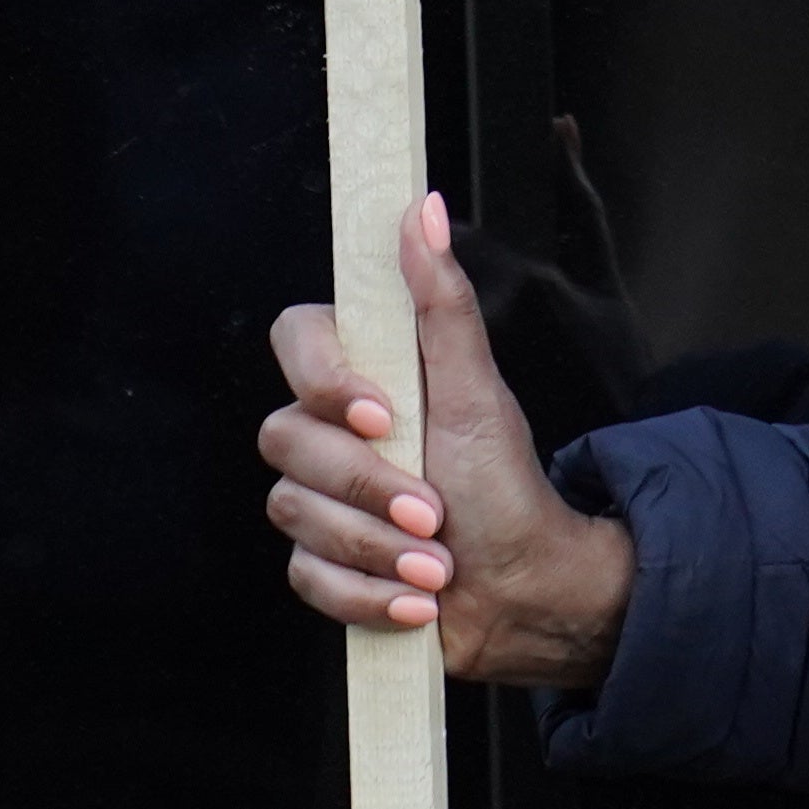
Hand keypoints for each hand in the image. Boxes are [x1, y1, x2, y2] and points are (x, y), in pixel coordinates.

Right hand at [264, 192, 633, 688]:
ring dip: (377, 546)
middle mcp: (332, 430)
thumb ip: (443, 303)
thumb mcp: (477, 391)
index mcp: (366, 374)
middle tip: (435, 513)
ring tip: (438, 561)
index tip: (382, 416)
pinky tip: (416, 599)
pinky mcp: (320, 563)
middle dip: (369, 487)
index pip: (294, 338)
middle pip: (285, 439)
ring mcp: (320, 498)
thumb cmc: (505, 482)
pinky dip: (368, 593)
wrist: (524, 587)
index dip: (324, 379)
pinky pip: (305, 575)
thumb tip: (420, 209)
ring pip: (293, 511)